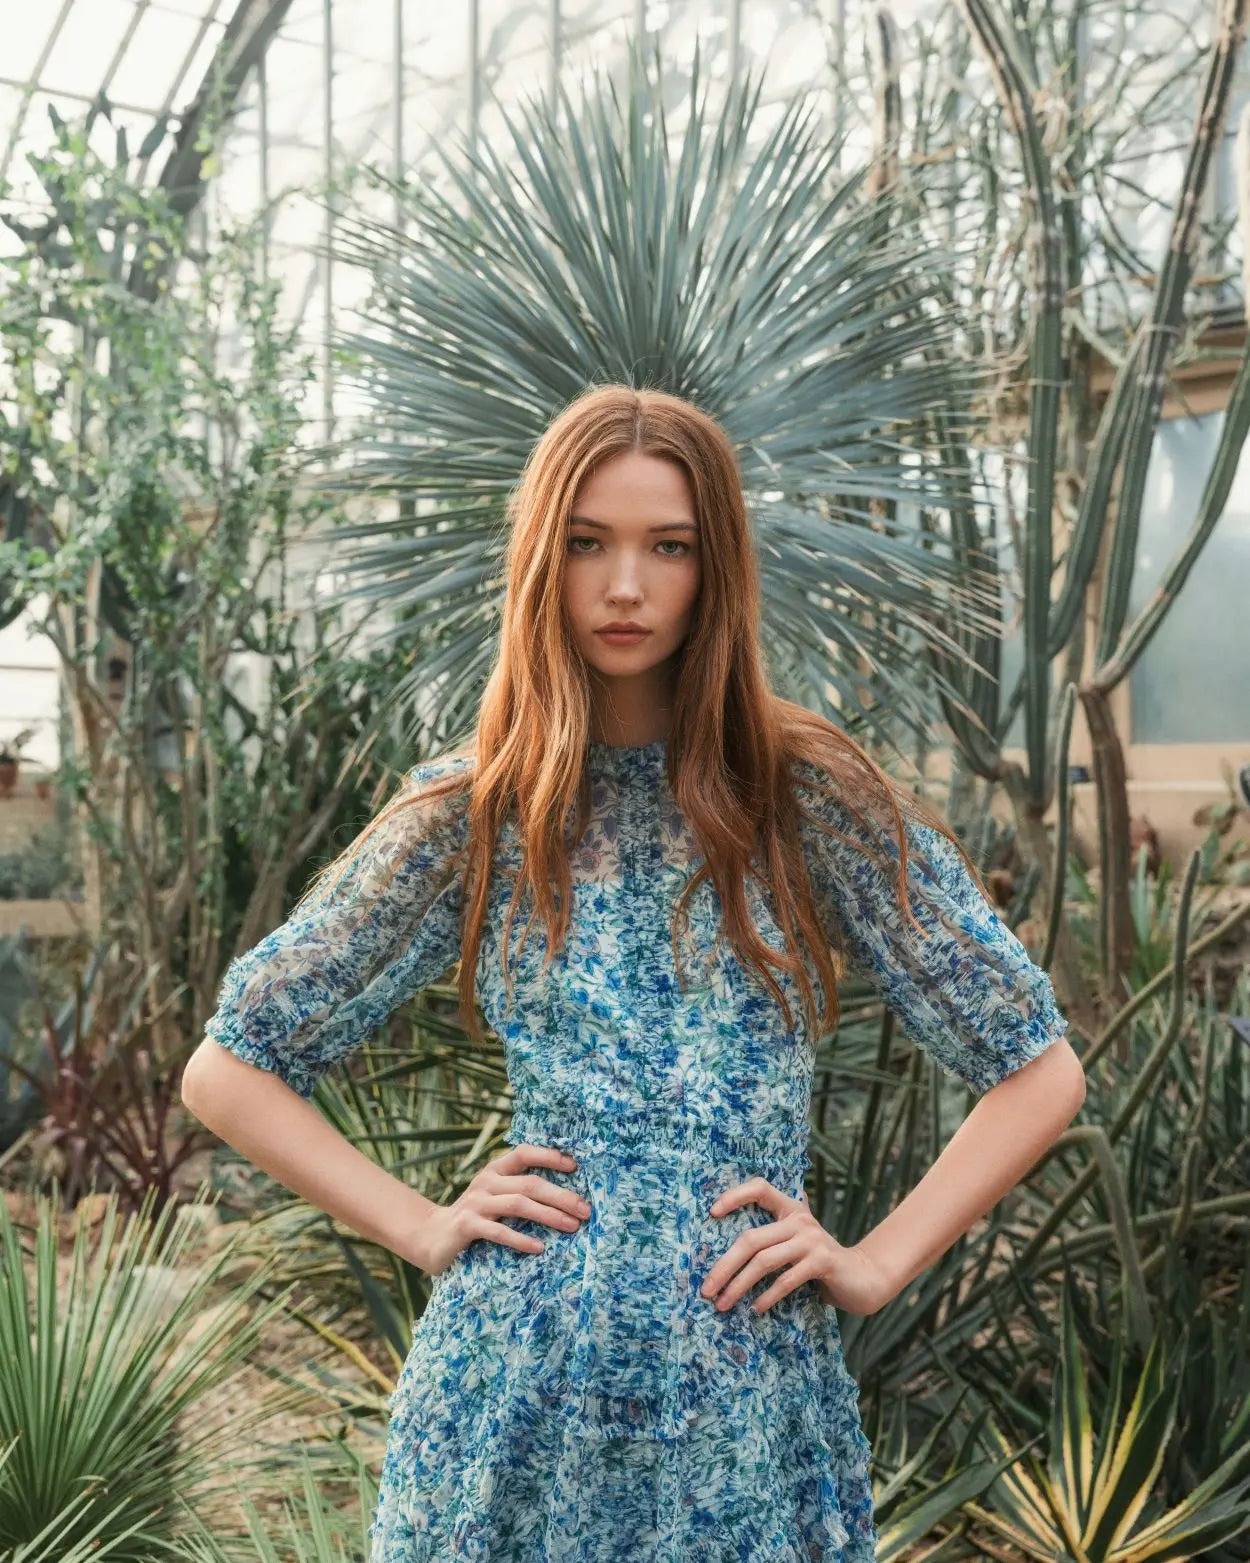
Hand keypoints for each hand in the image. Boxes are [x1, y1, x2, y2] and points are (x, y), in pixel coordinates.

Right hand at [417, 1143, 590, 1276]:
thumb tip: (566, 1197)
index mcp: (495, 1170)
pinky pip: (498, 1231)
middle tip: (585, 1210)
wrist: (432, 1237)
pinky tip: (539, 1247)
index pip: (524, 1153)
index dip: (549, 1156)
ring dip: (549, 1215)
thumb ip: (519, 1191)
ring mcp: (476, 1203)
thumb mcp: (495, 1197)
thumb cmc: (476, 1217)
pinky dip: (520, 1238)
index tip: (575, 1166)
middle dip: (561, 1196)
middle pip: (529, 1183)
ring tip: (572, 1226)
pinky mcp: (467, 1226)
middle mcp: (486, 1181)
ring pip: (518, 1204)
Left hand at [700, 1179, 895, 1315]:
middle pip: (751, 1238)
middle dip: (725, 1266)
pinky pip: (786, 1279)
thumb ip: (771, 1241)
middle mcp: (800, 1220)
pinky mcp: (823, 1261)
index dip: (735, 1195)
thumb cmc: (818, 1265)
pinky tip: (756, 1308)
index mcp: (791, 1209)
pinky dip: (768, 1296)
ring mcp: (812, 1239)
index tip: (711, 1213)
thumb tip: (724, 1259)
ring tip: (723, 1303)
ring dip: (739, 1285)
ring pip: (764, 1260)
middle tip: (706, 1289)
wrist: (863, 1278)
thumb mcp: (794, 1245)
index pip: (760, 1188)